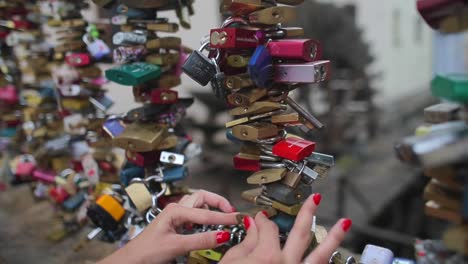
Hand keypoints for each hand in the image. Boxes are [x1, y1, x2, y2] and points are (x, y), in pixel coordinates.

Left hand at [98, 190, 237, 263]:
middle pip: (202, 197)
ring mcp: (175, 216)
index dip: (224, 217)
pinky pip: (194, 216)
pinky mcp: (175, 225)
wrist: (130, 261)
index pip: (206, 213)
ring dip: (211, 208)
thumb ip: (200, 240)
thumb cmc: (145, 252)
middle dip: (218, 202)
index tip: (238, 220)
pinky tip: (208, 227)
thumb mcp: (176, 246)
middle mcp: (176, 209)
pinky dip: (205, 218)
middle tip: (231, 212)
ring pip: (198, 205)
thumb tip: (223, 235)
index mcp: (176, 210)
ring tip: (223, 217)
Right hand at [220, 193, 351, 263]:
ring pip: (320, 256)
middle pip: (301, 233)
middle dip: (307, 213)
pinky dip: (327, 262)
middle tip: (315, 199)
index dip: (262, 220)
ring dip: (334, 238)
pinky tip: (335, 256)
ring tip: (344, 223)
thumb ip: (246, 242)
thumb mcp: (231, 262)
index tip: (259, 217)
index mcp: (268, 256)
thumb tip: (252, 225)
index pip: (267, 229)